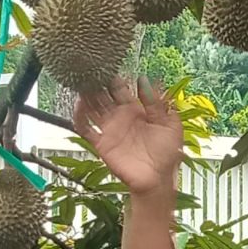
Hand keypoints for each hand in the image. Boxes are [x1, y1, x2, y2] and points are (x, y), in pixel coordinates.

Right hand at [73, 77, 184, 195]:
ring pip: (92, 109)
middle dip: (96, 85)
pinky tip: (78, 107)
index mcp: (136, 109)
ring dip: (86, 98)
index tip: (108, 69)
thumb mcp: (169, 124)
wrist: (158, 179)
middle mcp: (120, 117)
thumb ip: (157, 103)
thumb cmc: (168, 153)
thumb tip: (145, 80)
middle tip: (89, 73)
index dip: (114, 80)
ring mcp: (110, 130)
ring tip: (81, 86)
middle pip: (103, 96)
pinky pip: (85, 129)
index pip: (121, 90)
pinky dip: (79, 118)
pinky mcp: (101, 144)